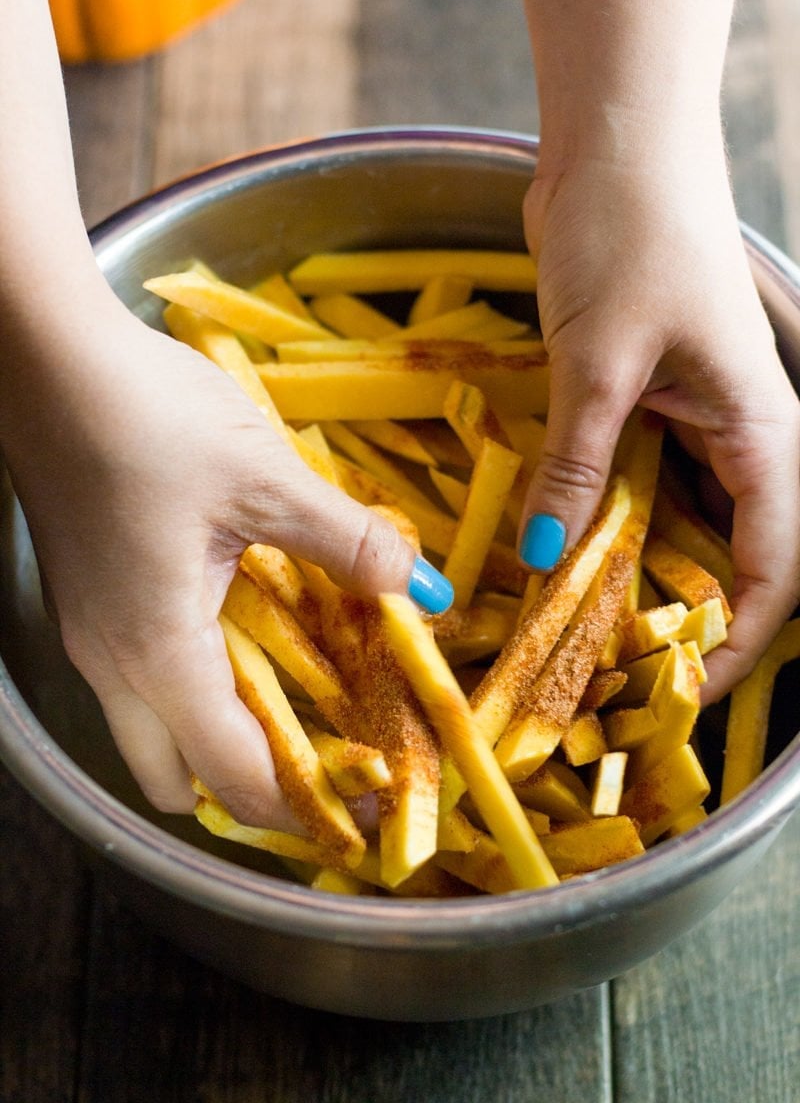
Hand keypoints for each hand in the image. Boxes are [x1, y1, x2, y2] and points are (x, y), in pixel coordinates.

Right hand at [2, 294, 450, 826]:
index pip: (235, 774)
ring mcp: (91, 634)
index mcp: (160, 653)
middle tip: (328, 778)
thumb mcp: (266, 479)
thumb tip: (423, 588)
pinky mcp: (88, 600)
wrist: (45, 361)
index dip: (305, 809)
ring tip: (297, 719)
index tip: (366, 819)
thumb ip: (349, 541)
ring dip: (219, 744)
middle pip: (178, 779)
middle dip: (252, 796)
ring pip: (152, 734)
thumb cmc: (150, 419)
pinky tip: (244, 645)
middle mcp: (113, 665)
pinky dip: (195, 696)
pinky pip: (141, 685)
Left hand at [517, 148, 799, 701]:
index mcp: (762, 430)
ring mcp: (691, 418)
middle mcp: (738, 434)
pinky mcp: (644, 400)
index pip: (775, 566)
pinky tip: (560, 550)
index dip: (738, 638)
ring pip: (679, 523)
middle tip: (613, 671)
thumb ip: (577, 461)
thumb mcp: (599, 358)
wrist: (614, 146)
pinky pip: (637, 481)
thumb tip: (544, 556)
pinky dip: (606, 521)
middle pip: (729, 555)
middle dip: (681, 618)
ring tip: (580, 628)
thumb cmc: (630, 232)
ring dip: (638, 575)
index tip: (679, 689)